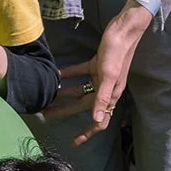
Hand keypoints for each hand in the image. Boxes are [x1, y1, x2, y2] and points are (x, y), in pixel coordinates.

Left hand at [38, 7, 149, 145]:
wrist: (124, 28)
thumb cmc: (117, 52)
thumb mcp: (108, 76)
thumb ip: (102, 98)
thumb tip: (96, 120)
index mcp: (111, 95)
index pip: (100, 121)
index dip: (88, 133)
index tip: (74, 142)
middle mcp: (106, 89)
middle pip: (83, 106)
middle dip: (65, 111)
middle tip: (46, 114)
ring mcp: (101, 77)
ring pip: (80, 90)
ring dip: (65, 93)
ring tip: (48, 94)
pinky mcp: (97, 64)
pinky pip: (81, 73)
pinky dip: (69, 74)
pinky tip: (57, 73)